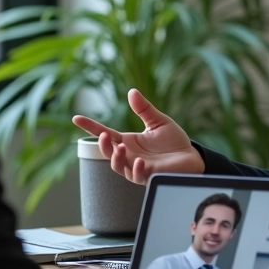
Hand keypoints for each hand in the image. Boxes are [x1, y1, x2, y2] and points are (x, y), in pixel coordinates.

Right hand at [72, 88, 204, 183]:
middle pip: (108, 153)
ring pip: (119, 166)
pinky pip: (138, 176)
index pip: (105, 134)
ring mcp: (137, 167)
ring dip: (117, 158)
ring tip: (121, 147)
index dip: (90, 127)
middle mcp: (129, 155)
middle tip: (104, 136)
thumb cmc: (173, 141)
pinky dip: (136, 170)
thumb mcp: (158, 121)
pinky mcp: (149, 176)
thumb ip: (144, 109)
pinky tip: (138, 161)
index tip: (76, 118)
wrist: (192, 157)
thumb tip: (132, 91)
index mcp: (128, 142)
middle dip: (103, 146)